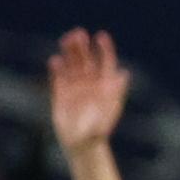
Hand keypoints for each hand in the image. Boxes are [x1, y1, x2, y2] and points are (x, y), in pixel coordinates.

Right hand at [47, 29, 129, 152]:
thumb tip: (124, 73)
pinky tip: (55, 60)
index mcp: (105, 86)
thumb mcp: (108, 111)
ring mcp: (75, 87)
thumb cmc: (99, 131)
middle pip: (86, 60)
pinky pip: (59, 76)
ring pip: (72, 64)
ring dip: (69, 52)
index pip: (105, 62)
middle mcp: (90, 83)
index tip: (101, 36)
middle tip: (77, 34)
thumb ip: (115, 91)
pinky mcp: (61, 93)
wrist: (82, 145)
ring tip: (66, 40)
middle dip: (82, 47)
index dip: (104, 49)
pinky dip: (57, 68)